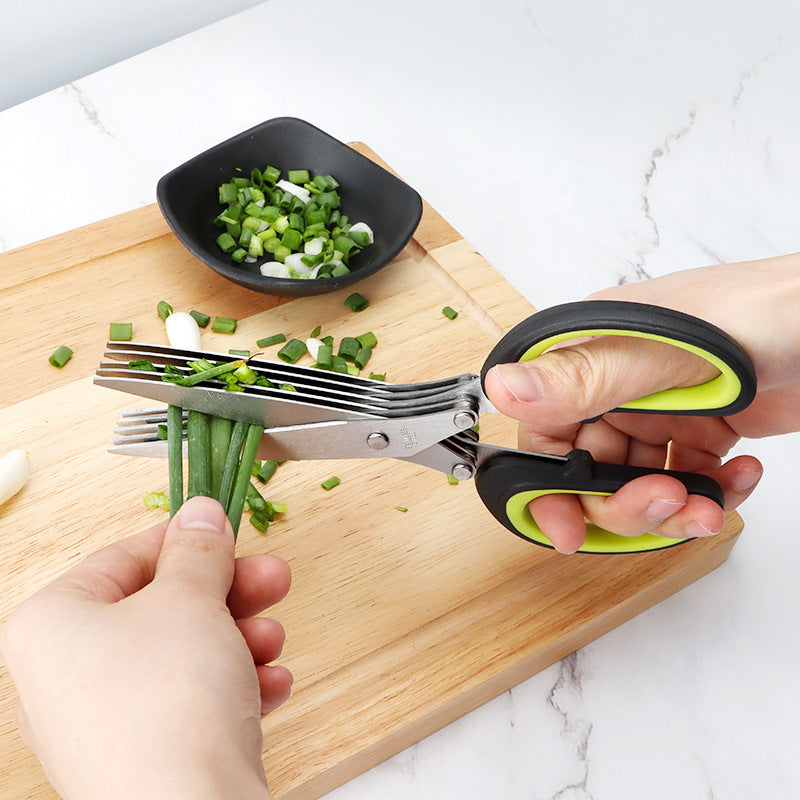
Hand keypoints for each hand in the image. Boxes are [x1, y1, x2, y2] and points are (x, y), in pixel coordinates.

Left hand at [0, 495, 291, 799]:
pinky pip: (192, 702)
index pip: (124, 558)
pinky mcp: (145, 757)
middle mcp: (68, 675)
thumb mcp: (190, 598)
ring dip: (241, 640)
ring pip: (186, 654)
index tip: (228, 532)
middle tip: (273, 578)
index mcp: (53, 625)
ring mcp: (105, 722)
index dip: (186, 540)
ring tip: (272, 641)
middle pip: (163, 607)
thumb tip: (201, 512)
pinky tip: (270, 686)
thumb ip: (197, 548)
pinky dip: (235, 687)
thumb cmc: (168, 700)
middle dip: (230, 593)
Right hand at [483, 253, 799, 552]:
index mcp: (592, 356)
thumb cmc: (763, 310)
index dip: (550, 487)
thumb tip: (501, 388)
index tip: (568, 530)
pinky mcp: (701, 428)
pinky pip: (688, 482)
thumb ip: (581, 376)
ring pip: (638, 483)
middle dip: (625, 502)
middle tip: (666, 504)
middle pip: (591, 470)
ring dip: (673, 507)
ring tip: (708, 503)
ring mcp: (659, 409)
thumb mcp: (665, 349)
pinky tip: (741, 474)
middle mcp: (617, 386)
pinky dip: (713, 493)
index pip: (546, 433)